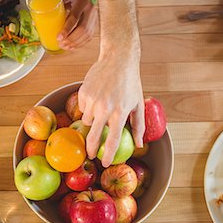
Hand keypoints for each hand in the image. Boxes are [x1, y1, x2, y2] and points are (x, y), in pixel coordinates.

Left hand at [57, 0, 97, 49]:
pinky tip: (73, 46)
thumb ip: (53, 7)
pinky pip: (89, 36)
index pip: (74, 18)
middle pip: (82, 29)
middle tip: (61, 44)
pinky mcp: (95, 24)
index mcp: (81, 1)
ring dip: (75, 43)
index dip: (67, 30)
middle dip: (71, 39)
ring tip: (65, 47)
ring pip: (87, 34)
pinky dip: (81, 43)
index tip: (59, 38)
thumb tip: (36, 22)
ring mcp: (94, 17)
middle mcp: (89, 9)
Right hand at [78, 49, 144, 167]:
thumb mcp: (139, 104)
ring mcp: (92, 101)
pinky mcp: (84, 93)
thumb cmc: (131, 82)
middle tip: (91, 154)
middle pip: (94, 137)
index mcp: (120, 113)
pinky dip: (88, 108)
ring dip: (92, 121)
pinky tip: (96, 98)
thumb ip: (139, 126)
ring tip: (101, 110)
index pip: (113, 140)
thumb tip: (139, 145)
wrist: (118, 60)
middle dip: (91, 149)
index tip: (105, 163)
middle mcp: (105, 108)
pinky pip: (82, 108)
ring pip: (87, 121)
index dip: (109, 155)